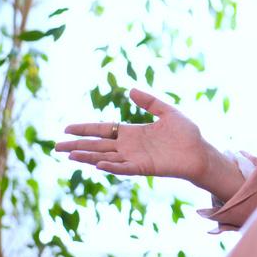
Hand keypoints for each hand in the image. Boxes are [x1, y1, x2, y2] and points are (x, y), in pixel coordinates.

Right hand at [55, 88, 208, 181]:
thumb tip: (130, 89)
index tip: (66, 128)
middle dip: (77, 145)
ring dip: (88, 156)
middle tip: (56, 147)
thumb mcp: (167, 111)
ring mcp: (135, 158)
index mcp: (133, 132)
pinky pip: (124, 168)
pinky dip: (111, 166)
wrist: (200, 151)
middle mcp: (129, 146)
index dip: (85, 128)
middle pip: (98, 145)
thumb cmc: (186, 133)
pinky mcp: (144, 168)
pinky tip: (97, 164)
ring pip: (105, 157)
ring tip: (70, 155)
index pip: (103, 130)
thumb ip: (149, 102)